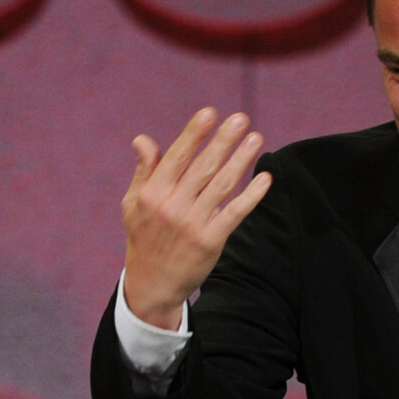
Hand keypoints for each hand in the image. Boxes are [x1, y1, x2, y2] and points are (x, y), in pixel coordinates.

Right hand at [120, 108, 271, 329]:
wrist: (153, 285)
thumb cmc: (144, 238)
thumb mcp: (134, 204)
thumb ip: (144, 171)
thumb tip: (143, 139)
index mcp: (152, 194)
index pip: (177, 157)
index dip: (194, 134)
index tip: (210, 113)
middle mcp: (172, 207)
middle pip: (204, 167)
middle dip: (223, 141)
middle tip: (241, 119)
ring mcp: (193, 224)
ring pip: (223, 185)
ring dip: (241, 160)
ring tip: (256, 139)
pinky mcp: (212, 241)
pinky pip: (236, 212)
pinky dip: (252, 195)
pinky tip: (265, 177)